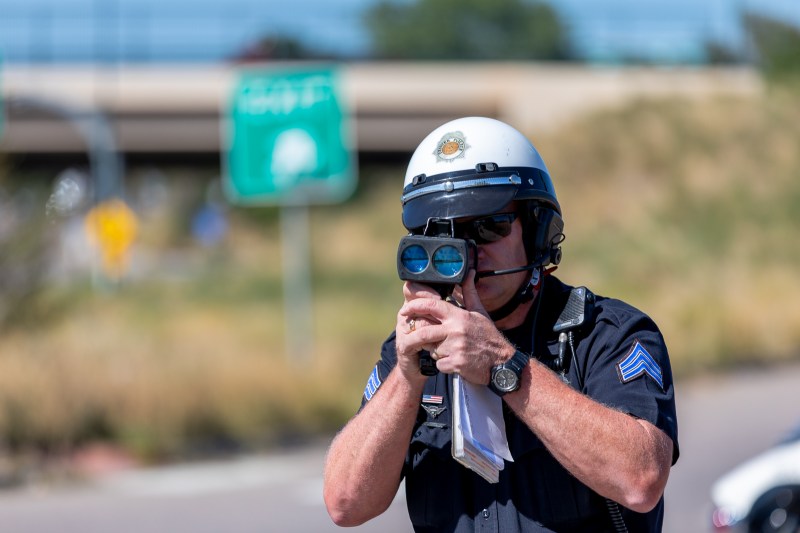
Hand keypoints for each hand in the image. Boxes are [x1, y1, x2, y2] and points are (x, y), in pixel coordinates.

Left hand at [399, 271, 515, 384]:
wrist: (502, 363)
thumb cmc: (490, 337)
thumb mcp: (480, 312)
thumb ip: (469, 293)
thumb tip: (469, 273)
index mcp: (459, 316)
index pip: (432, 306)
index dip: (415, 306)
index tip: (405, 309)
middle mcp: (456, 331)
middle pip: (425, 331)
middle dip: (419, 336)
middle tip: (419, 338)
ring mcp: (455, 348)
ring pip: (432, 350)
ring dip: (436, 351)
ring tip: (450, 350)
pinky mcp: (455, 364)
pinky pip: (439, 364)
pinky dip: (444, 364)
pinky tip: (455, 361)